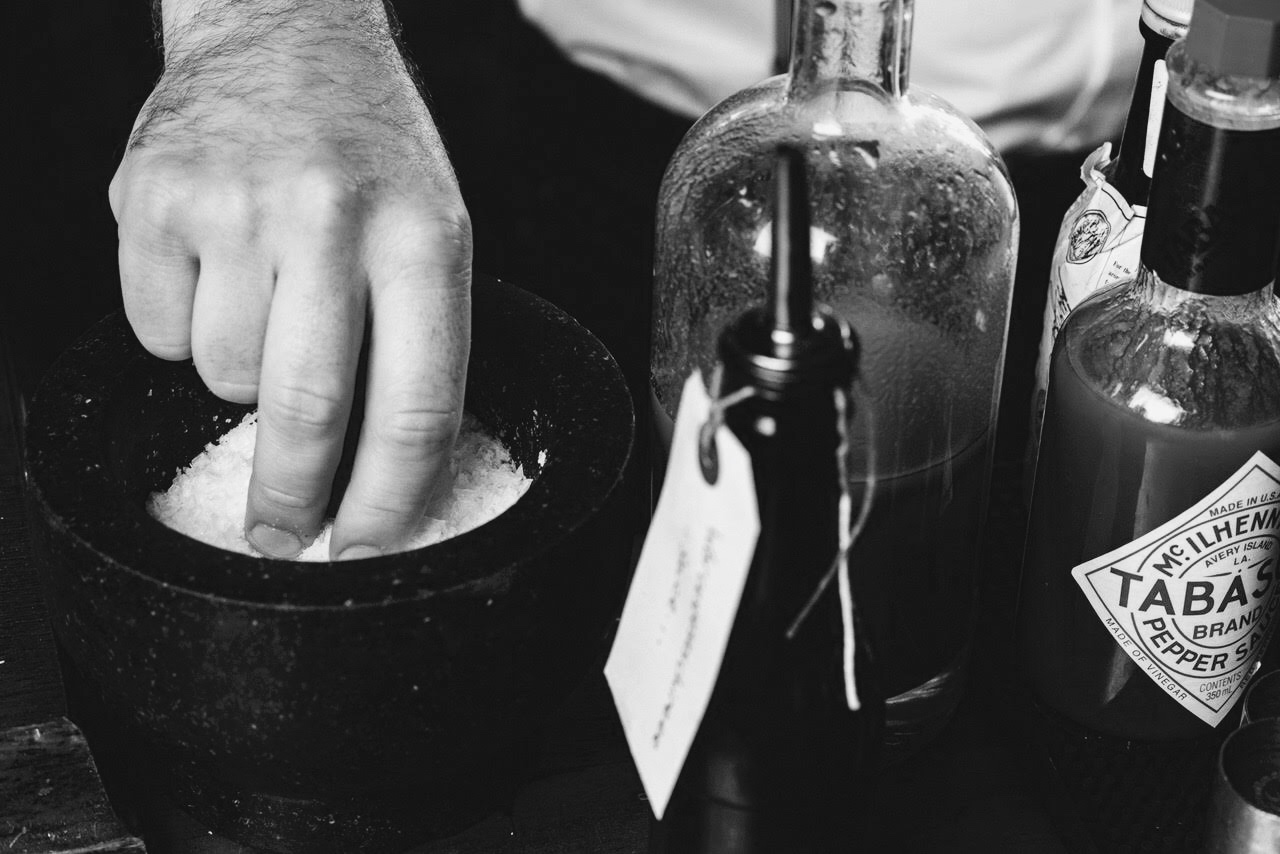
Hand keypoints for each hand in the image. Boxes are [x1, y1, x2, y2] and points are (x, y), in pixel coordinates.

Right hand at [110, 0, 471, 559]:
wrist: (285, 32)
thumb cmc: (370, 150)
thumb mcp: (435, 229)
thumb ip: (417, 340)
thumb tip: (383, 473)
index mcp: (424, 238)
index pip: (416, 408)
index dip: (389, 501)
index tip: (366, 548)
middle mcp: (331, 220)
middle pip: (309, 414)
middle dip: (293, 499)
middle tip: (281, 535)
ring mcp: (235, 206)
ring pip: (223, 378)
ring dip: (238, 381)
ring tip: (263, 309)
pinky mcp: (152, 199)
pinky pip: (157, 333)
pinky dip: (182, 330)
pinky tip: (213, 273)